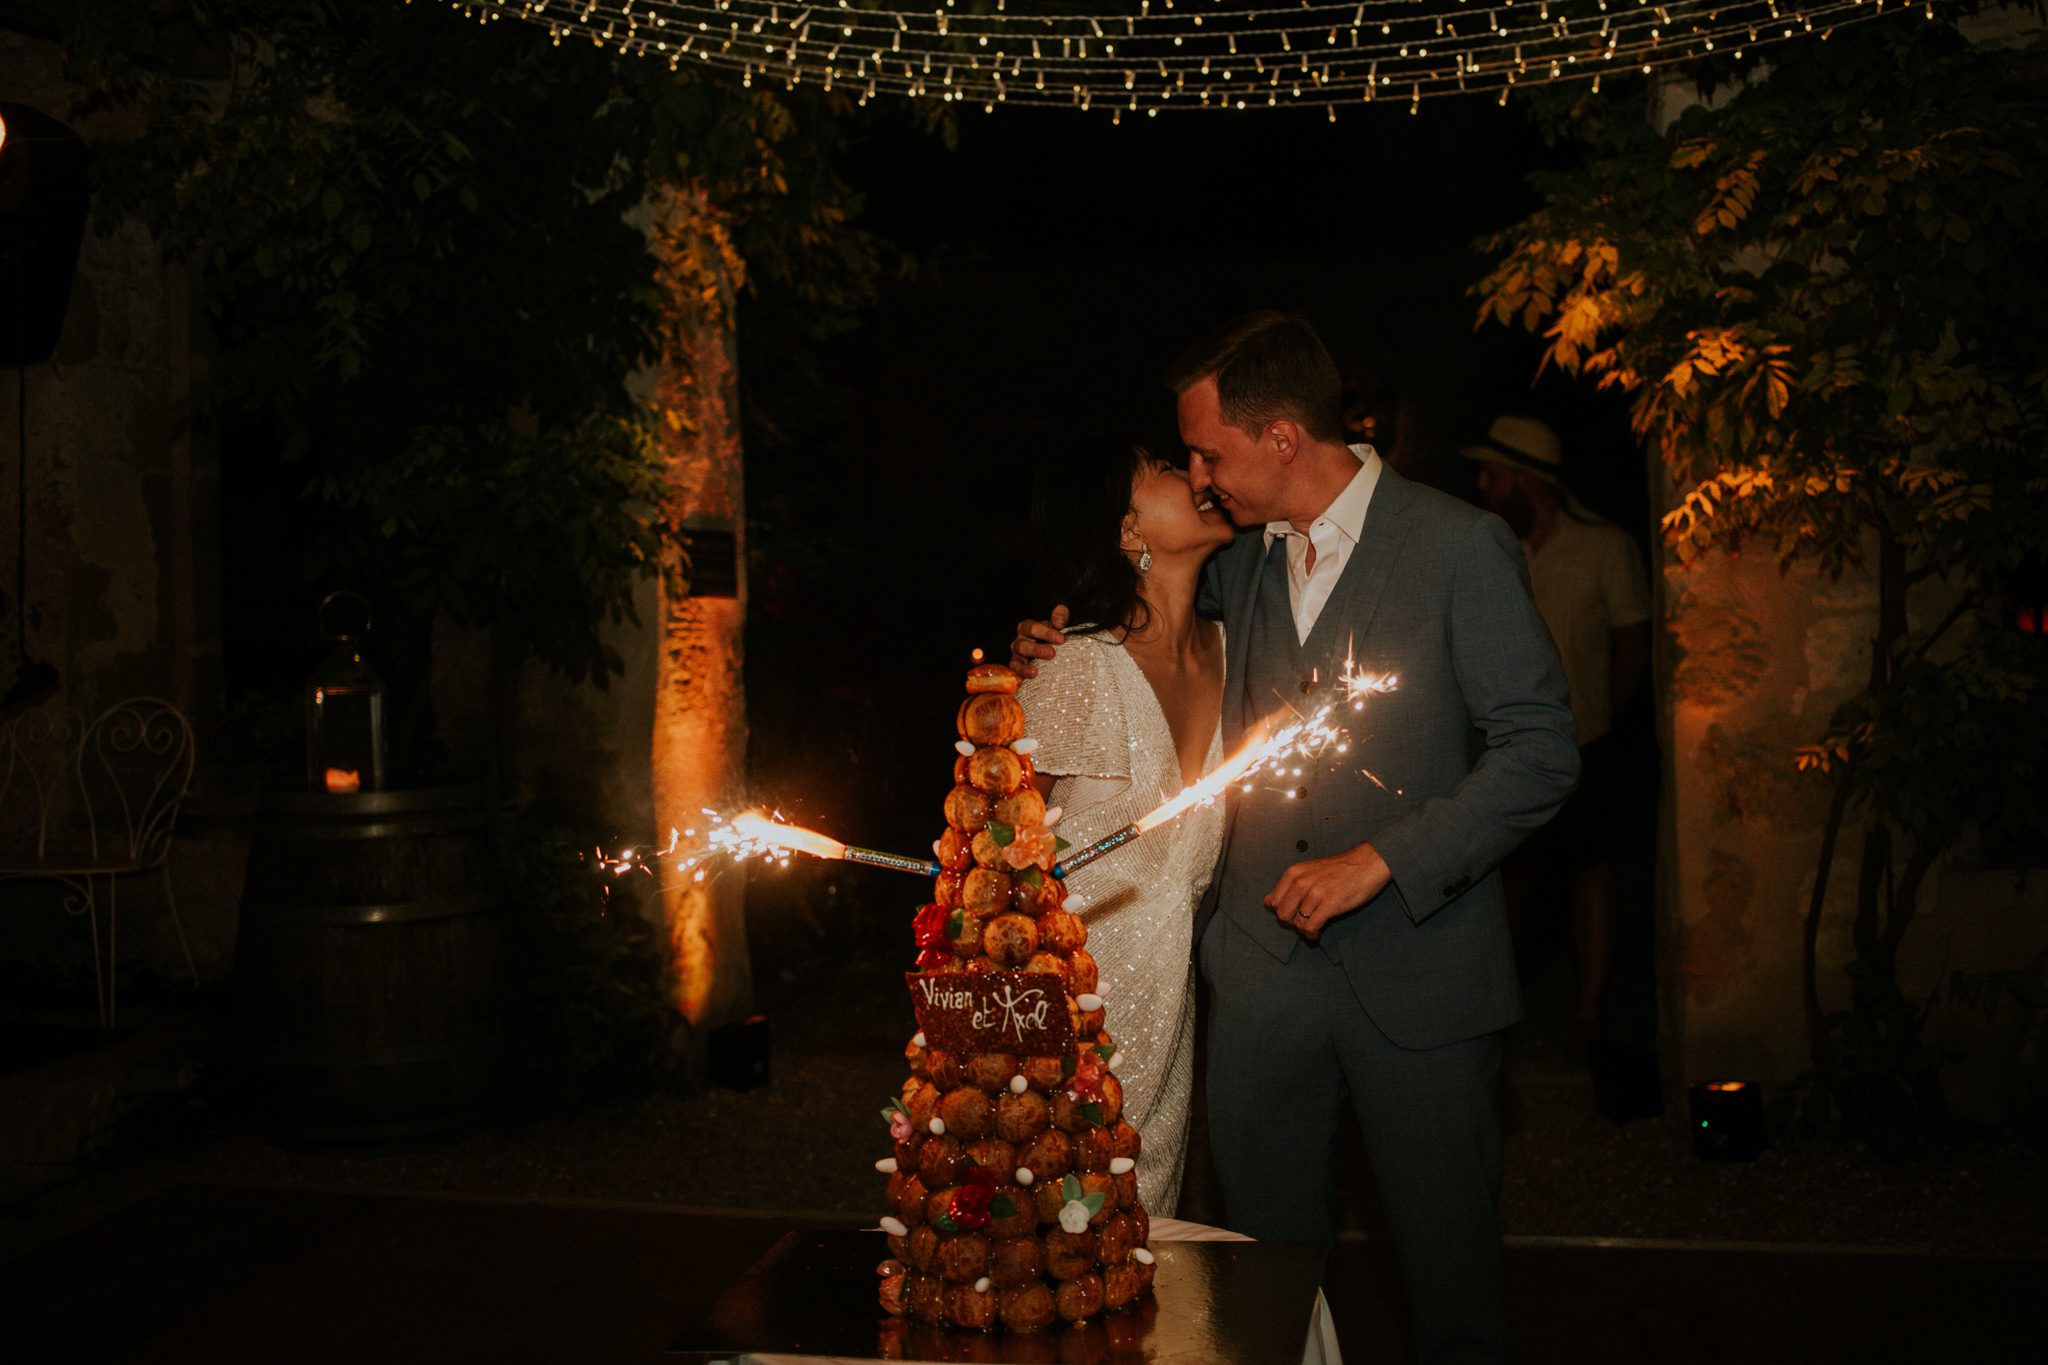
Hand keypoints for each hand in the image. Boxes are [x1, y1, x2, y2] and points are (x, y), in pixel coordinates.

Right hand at [1009, 605, 1069, 677]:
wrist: (1054, 648)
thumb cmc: (1055, 633)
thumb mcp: (1059, 622)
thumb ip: (1060, 616)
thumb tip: (1059, 623)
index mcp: (1027, 628)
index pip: (1033, 628)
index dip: (1046, 633)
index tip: (1062, 639)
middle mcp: (1019, 642)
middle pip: (1023, 645)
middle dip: (1037, 650)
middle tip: (1052, 654)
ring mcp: (1017, 658)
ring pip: (1016, 662)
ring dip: (1024, 668)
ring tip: (1035, 673)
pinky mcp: (1019, 671)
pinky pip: (1015, 675)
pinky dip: (1018, 678)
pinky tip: (1021, 683)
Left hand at [1265, 842, 1390, 942]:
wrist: (1368, 864)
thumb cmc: (1339, 870)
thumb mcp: (1308, 872)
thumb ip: (1287, 887)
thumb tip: (1267, 901)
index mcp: (1294, 872)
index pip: (1274, 901)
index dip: (1284, 910)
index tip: (1296, 912)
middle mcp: (1301, 881)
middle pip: (1283, 914)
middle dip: (1293, 921)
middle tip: (1306, 920)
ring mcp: (1315, 893)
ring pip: (1297, 923)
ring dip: (1306, 929)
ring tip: (1316, 925)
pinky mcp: (1329, 904)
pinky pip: (1311, 927)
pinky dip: (1313, 934)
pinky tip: (1319, 932)